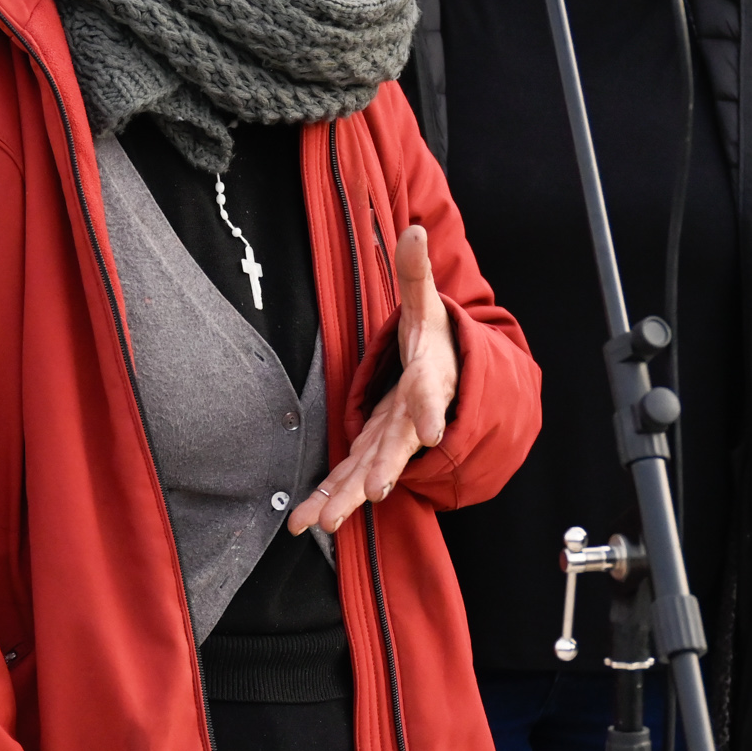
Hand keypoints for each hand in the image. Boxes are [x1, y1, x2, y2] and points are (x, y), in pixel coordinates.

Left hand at [291, 222, 455, 535]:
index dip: (432, 411)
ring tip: (325, 522)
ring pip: (368, 473)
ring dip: (347, 497)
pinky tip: (301, 523)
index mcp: (428, 381)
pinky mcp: (370, 453)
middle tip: (376, 491)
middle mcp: (411, 420)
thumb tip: (413, 227)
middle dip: (386, 468)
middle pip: (398, 446)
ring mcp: (390, 441)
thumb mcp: (427, 304)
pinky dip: (326, 500)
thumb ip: (416, 272)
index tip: (434, 432)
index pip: (430, 395)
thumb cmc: (436, 342)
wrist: (450, 379)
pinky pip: (347, 479)